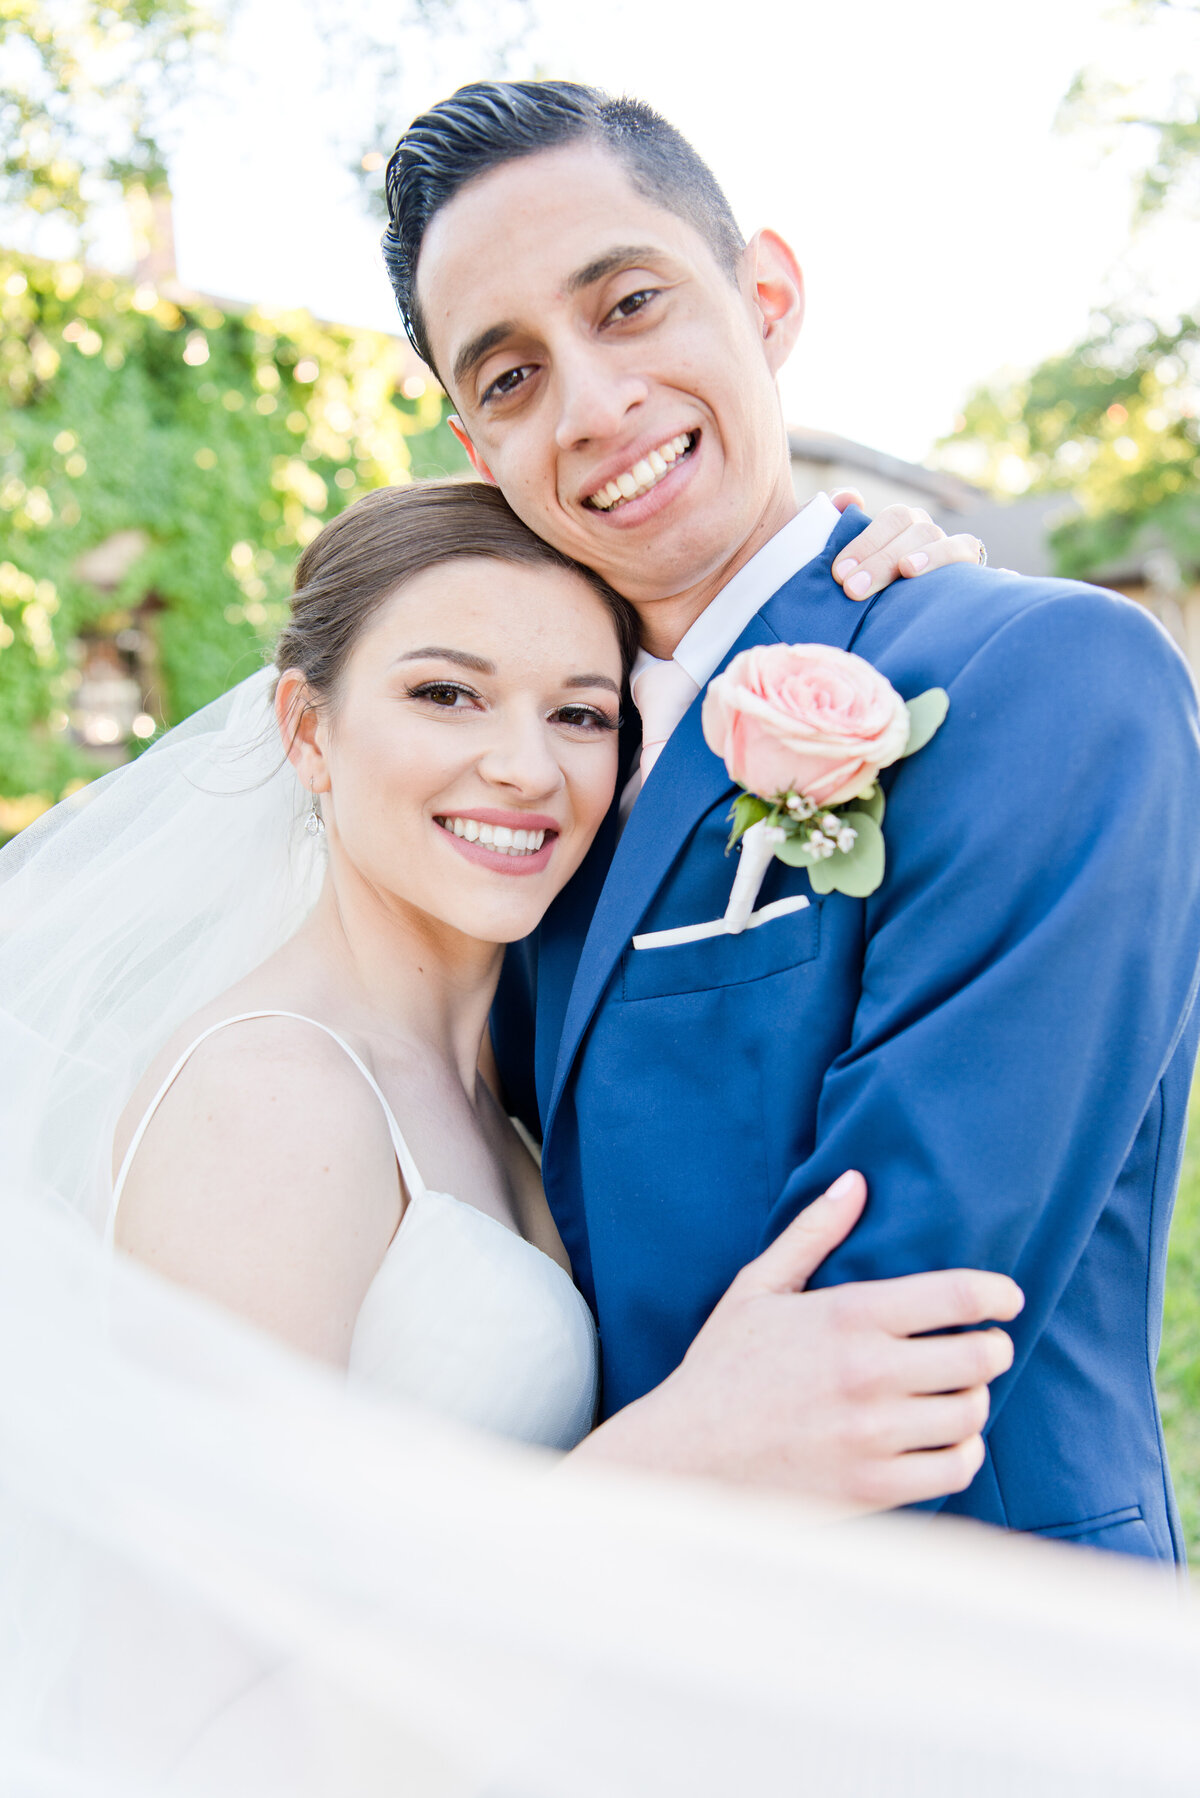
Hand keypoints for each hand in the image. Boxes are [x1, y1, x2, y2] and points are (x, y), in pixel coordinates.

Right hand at [576, 1171, 1022, 1510]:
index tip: (1008, 1298)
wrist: (685, 1458)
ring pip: (971, 1414)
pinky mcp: (872, 1486)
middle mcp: (867, 1373)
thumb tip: (855, 1181)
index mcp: (847, 1316)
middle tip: (985, 1347)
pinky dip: (964, 1452)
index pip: (956, 1295)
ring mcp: (872, 1434)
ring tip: (960, 1393)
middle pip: (979, 1357)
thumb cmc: (722, 1367)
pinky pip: (954, 1468)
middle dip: (993, 1348)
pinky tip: (947, 1440)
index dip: (997, 1294)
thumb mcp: (758, 1289)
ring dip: (976, 1400)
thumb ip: (812, 1234)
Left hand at [829, 489, 984, 601]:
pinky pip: (962, 547)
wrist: (909, 619)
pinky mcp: (965, 557)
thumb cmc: (862, 583)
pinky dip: (942, 556)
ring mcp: (943, 540)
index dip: (864, 543)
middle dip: (878, 559)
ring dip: (911, 555)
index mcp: (896, 522)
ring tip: (899, 572)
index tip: (840, 572)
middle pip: (905, 525)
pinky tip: (917, 570)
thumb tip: (848, 497)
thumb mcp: (844, 558)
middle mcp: (920, 526)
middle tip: (853, 588)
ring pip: (929, 534)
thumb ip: (835, 521)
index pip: (885, 520)